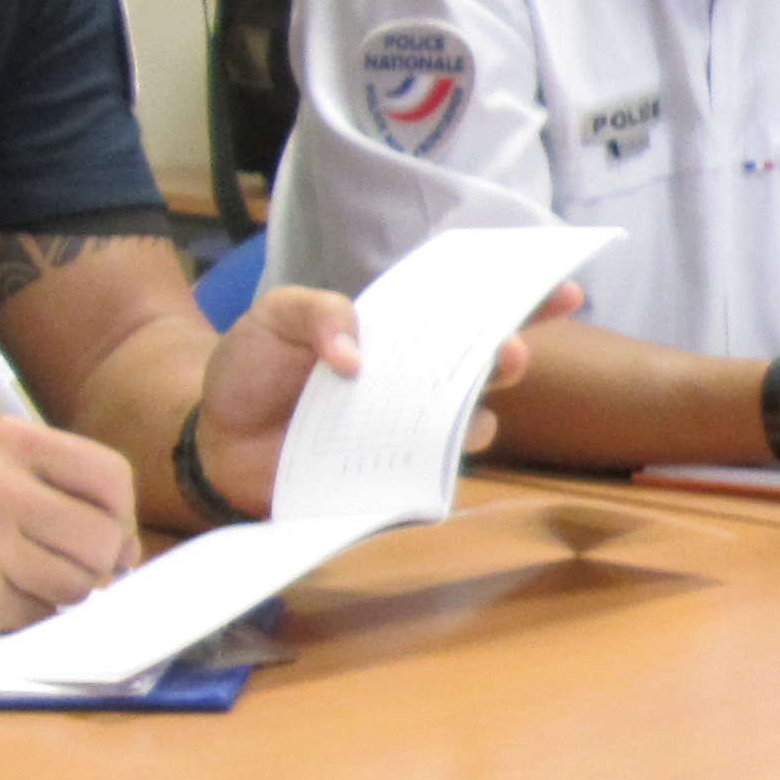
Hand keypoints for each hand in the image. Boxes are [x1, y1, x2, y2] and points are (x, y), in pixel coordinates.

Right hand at [0, 419, 144, 631]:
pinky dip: (23, 616)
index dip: (121, 518)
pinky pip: (37, 614)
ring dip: (59, 595)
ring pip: (78, 584)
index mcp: (5, 439)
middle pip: (104, 538)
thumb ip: (49, 486)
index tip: (110, 541)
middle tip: (65, 572)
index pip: (110, 477)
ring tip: (14, 580)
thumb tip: (126, 542)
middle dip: (98, 567)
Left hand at [181, 279, 565, 516]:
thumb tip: (354, 353)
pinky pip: (423, 487)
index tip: (566, 291)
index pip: (470, 317)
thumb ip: (318, 313)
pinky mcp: (386, 485)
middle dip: (508, 360)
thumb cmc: (252, 367)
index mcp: (401, 339)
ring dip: (467, 422)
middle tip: (508, 354)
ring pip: (466, 432)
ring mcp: (406, 437)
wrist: (212, 435)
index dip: (525, 303)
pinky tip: (418, 469)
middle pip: (485, 374)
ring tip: (454, 415)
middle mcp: (416, 388)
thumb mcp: (274, 316)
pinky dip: (425, 479)